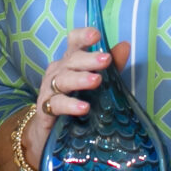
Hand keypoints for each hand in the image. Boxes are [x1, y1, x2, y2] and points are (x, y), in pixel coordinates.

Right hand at [0, 31, 132, 170]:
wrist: (49, 135)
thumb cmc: (75, 103)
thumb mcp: (95, 84)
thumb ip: (111, 67)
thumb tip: (125, 46)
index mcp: (70, 62)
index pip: (73, 42)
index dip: (82, 36)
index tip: (96, 35)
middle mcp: (57, 72)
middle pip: (70, 60)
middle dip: (88, 59)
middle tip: (106, 59)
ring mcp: (49, 90)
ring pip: (62, 80)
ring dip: (79, 79)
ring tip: (96, 81)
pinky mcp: (45, 110)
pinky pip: (56, 105)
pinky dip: (70, 105)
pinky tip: (84, 108)